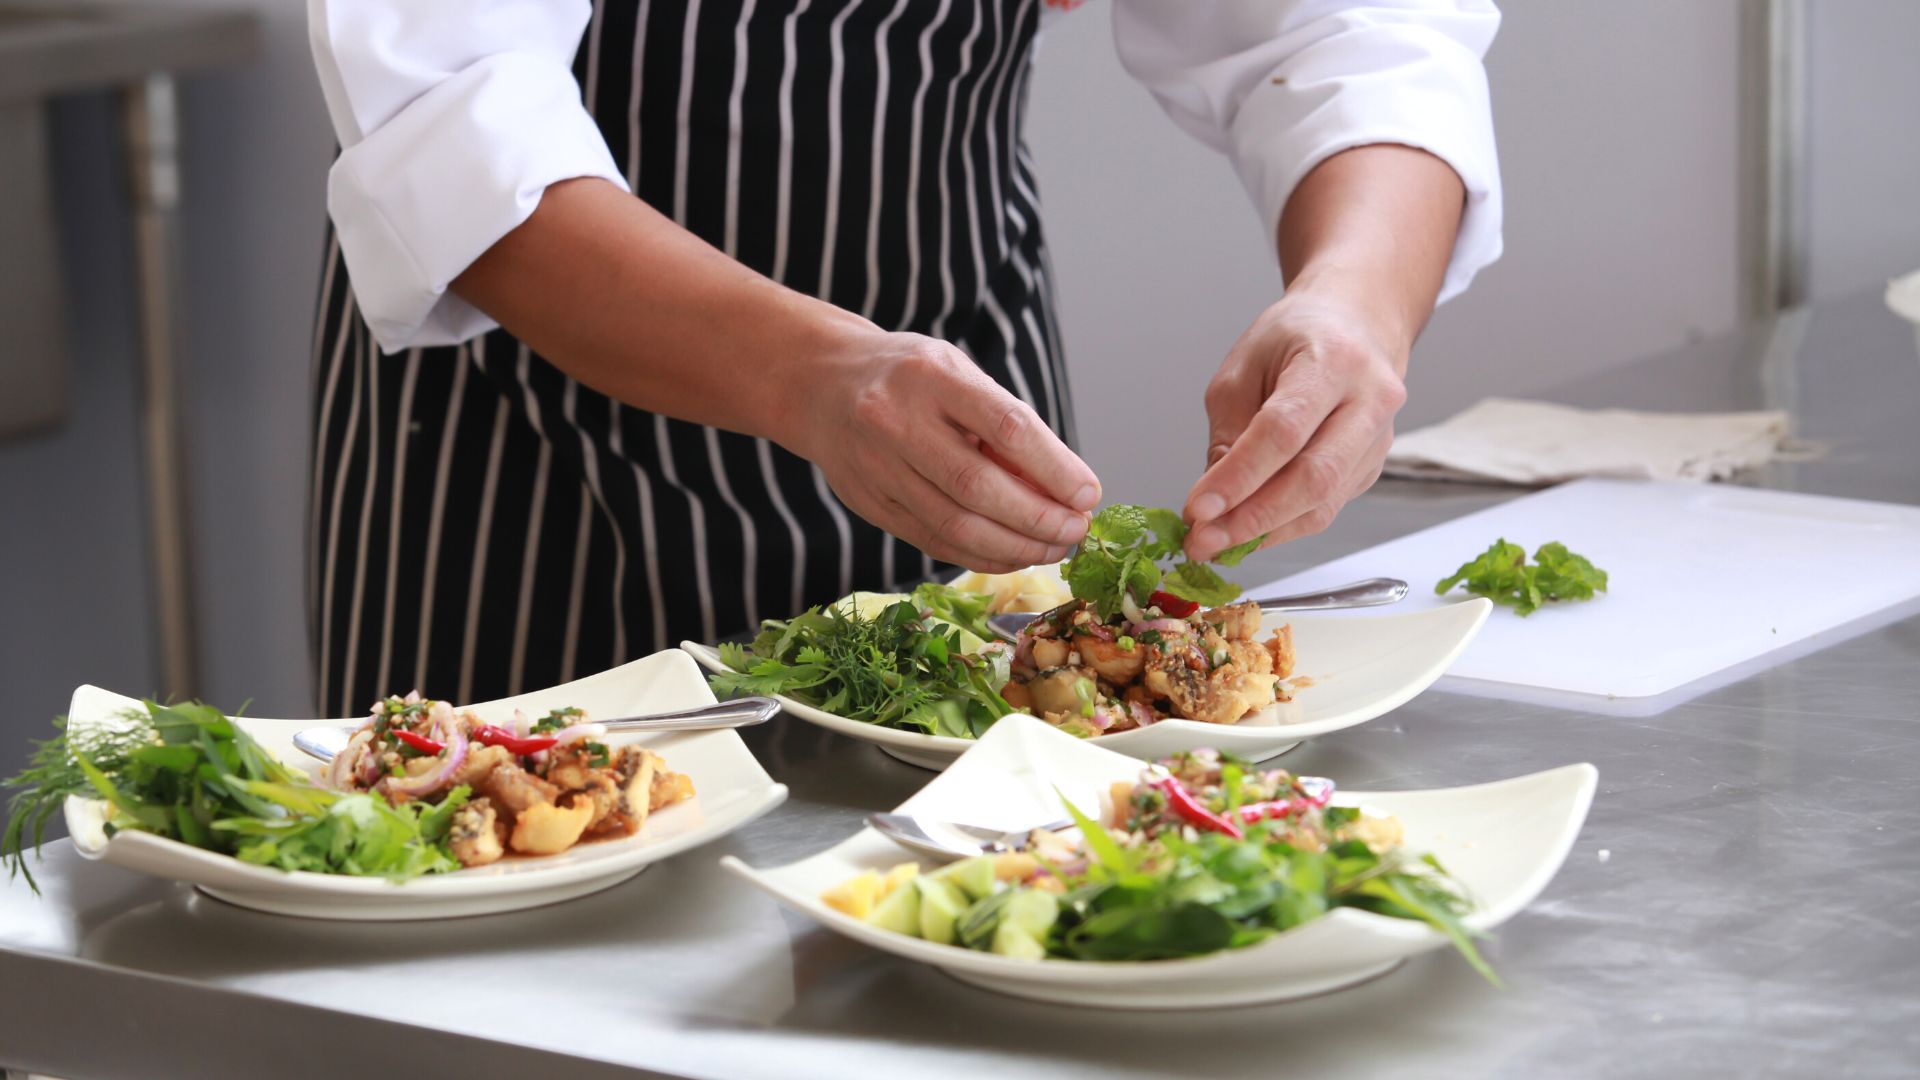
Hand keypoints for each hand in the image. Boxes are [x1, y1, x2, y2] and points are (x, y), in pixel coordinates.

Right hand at [791, 329, 1101, 572]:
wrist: (822, 386)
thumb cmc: (909, 378)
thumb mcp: (957, 373)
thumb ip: (1003, 422)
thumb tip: (1064, 486)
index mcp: (932, 376)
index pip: (1005, 426)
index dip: (1053, 467)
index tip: (1088, 494)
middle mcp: (897, 420)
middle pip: (977, 485)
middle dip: (1038, 518)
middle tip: (1077, 531)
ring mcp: (877, 466)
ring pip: (954, 524)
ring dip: (1015, 546)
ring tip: (1054, 547)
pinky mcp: (869, 504)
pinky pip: (933, 542)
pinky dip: (982, 555)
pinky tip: (1014, 555)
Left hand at [1181, 289, 1408, 560]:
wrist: (1355, 325)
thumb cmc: (1294, 339)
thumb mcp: (1243, 368)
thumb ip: (1229, 432)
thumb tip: (1213, 501)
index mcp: (1334, 360)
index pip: (1284, 431)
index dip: (1238, 476)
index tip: (1197, 509)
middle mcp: (1370, 400)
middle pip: (1314, 477)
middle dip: (1252, 519)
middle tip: (1203, 541)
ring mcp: (1379, 438)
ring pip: (1323, 502)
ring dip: (1264, 532)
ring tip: (1214, 543)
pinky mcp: (1372, 466)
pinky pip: (1326, 507)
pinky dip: (1282, 526)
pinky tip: (1246, 531)